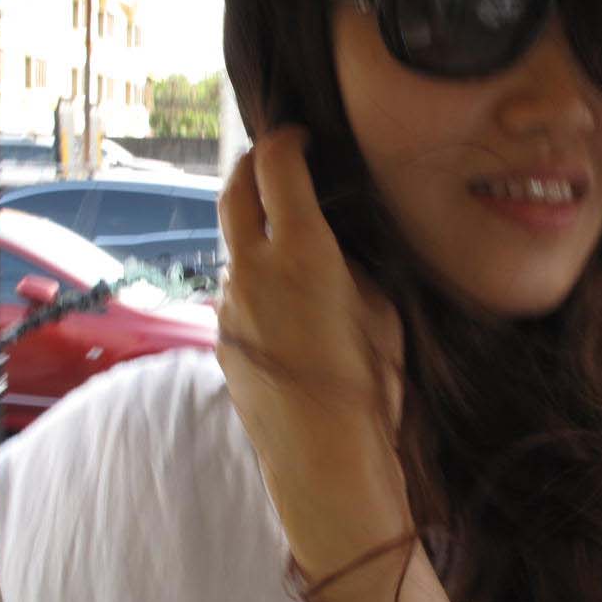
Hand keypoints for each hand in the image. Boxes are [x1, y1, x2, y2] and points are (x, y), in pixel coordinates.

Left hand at [216, 126, 409, 578]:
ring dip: (257, 236)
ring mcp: (229, 305)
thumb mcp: (380, 312)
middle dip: (251, 166)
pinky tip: (288, 312)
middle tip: (273, 161)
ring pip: (234, 248)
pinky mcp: (221, 340)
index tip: (301, 140)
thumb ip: (348, 268)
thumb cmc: (369, 388)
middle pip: (233, 190)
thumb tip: (330, 252)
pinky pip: (236, 295)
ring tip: (293, 252)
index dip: (287, 142)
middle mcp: (252, 268)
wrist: (324, 462)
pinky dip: (256, 286)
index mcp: (300, 250)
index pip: (277, 166)